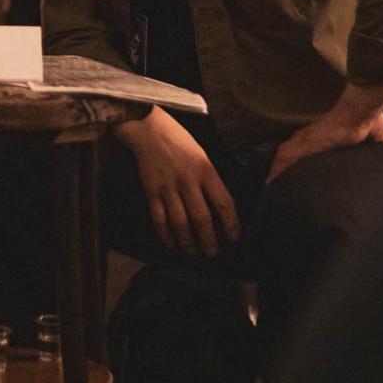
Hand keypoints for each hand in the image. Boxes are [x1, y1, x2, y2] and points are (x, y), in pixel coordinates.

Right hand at [115, 108, 240, 257]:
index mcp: (206, 170)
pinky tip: (171, 244)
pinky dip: (165, 235)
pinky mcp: (151, 190)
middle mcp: (189, 181)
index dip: (231, 225)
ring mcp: (168, 187)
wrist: (148, 128)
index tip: (234, 239)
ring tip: (193, 253)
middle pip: (202, 218)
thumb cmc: (179, 141)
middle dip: (209, 241)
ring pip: (180, 223)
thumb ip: (210, 179)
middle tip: (212, 254)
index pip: (224, 203)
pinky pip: (159, 219)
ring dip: (188, 243)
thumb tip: (219, 207)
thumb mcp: (201, 155)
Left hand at [267, 81, 382, 182]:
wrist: (361, 111)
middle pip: (291, 155)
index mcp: (324, 138)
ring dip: (277, 171)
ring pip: (284, 158)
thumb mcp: (379, 134)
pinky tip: (268, 182)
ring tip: (267, 186)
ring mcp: (305, 141)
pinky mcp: (304, 144)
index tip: (294, 173)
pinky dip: (276, 169)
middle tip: (276, 184)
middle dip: (284, 169)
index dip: (299, 161)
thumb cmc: (367, 119)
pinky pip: (284, 158)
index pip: (306, 150)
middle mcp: (311, 138)